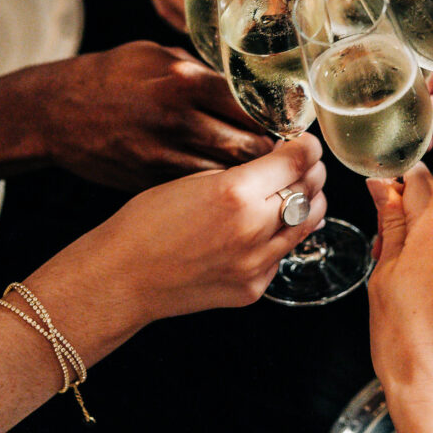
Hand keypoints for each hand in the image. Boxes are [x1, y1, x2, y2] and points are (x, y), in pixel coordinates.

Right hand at [0, 42, 273, 189]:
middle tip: (288, 157)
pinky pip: (201, 194)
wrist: (54, 113)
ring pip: (230, 178)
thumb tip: (250, 90)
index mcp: (185, 81)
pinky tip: (230, 191)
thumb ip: (203, 74)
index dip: (280, 118)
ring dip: (252, 181)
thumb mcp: (157, 56)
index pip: (253, 106)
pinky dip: (221, 195)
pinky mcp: (151, 183)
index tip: (293, 125)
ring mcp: (162, 158)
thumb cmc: (109, 77)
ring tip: (266, 178)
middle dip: (274, 155)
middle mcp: (177, 121)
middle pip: (250, 147)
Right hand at [62, 134, 328, 319]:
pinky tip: (261, 230)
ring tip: (291, 193)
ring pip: (307, 225)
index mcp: (235, 193)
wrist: (123, 277)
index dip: (307, 147)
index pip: (296, 161)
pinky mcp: (252, 289)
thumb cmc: (146, 222)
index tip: (306, 142)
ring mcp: (256, 264)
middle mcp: (253, 230)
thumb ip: (240, 172)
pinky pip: (282, 255)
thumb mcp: (192, 179)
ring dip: (306, 204)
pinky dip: (280, 238)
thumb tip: (276, 163)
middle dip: (310, 172)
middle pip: (309, 191)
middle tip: (302, 164)